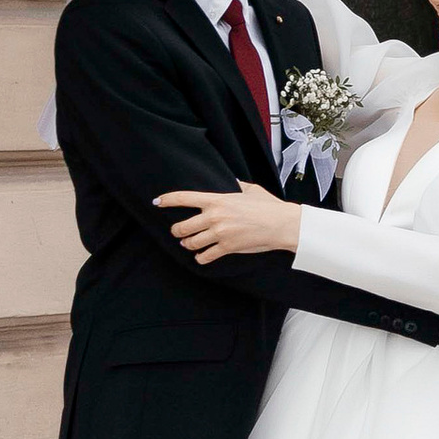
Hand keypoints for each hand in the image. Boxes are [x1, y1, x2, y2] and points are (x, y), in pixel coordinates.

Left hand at [158, 183, 299, 261]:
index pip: (184, 198)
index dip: (167, 200)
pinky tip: (202, 256)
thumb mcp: (250, 189)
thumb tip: (230, 181)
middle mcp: (214, 217)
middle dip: (177, 230)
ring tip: (189, 243)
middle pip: (182, 227)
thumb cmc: (268, 206)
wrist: (282, 224)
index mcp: (217, 200)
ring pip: (190, 243)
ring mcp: (219, 234)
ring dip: (188, 244)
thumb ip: (235, 185)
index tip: (157, 202)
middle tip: (178, 231)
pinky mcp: (227, 248)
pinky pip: (204, 256)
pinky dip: (201, 257)